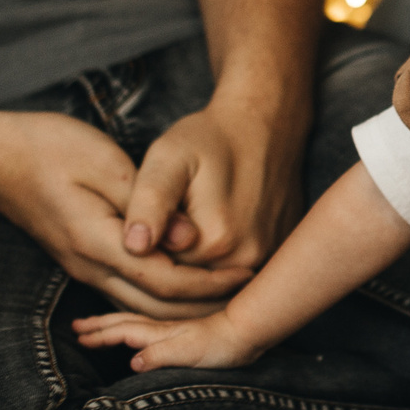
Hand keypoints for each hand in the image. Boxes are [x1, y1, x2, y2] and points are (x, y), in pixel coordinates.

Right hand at [0, 110, 250, 318]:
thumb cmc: (48, 148)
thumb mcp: (103, 163)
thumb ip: (148, 204)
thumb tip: (189, 240)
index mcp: (97, 243)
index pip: (164, 281)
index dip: (209, 282)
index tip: (246, 271)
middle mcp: (90, 268)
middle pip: (157, 307)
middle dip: (205, 303)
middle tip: (250, 289)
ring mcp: (85, 269)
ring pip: (143, 306)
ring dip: (187, 304)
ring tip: (229, 289)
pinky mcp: (85, 262)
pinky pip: (130, 292)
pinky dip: (164, 294)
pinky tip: (190, 282)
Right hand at [71, 307, 268, 372]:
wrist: (244, 334)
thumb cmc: (218, 345)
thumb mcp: (188, 353)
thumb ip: (160, 356)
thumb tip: (132, 362)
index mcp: (157, 332)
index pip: (120, 331)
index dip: (99, 335)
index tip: (78, 337)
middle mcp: (159, 329)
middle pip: (121, 323)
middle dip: (97, 325)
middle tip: (76, 327)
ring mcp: (169, 331)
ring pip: (131, 324)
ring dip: (110, 324)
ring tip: (94, 328)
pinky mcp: (178, 336)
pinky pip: (143, 329)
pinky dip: (128, 328)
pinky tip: (131, 336)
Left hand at [123, 92, 304, 272]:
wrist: (263, 126)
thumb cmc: (209, 139)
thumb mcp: (169, 158)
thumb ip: (149, 203)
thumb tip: (135, 248)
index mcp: (216, 242)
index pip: (161, 273)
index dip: (147, 249)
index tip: (150, 215)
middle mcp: (247, 262)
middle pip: (188, 283)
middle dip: (169, 258)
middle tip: (171, 212)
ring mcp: (266, 261)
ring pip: (209, 283)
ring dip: (192, 264)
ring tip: (191, 217)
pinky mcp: (274, 257)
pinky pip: (233, 277)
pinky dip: (215, 263)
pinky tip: (210, 227)